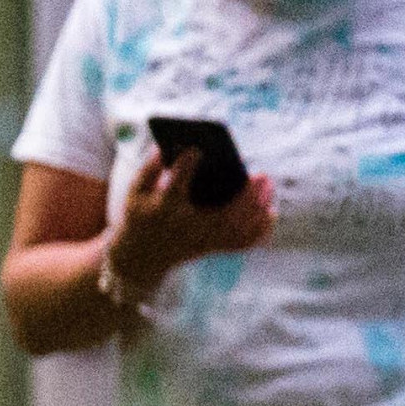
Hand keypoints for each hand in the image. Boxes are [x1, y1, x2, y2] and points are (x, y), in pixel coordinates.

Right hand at [112, 149, 275, 293]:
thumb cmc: (140, 217)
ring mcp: (202, 241)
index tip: (196, 149)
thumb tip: (165, 148)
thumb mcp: (134, 193)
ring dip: (257, 209)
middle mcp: (186, 228)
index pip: (174, 187)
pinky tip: (270, 212)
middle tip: (261, 174)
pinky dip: (259, 229)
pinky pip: (242, 243)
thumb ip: (148, 170)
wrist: (141, 257)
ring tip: (268, 185)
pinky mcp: (212, 248)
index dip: (184, 166)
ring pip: (238, 230)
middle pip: (223, 215)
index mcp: (164, 210)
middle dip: (246, 196)